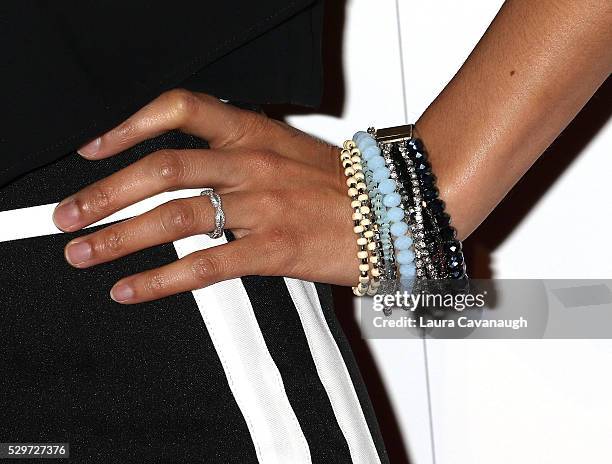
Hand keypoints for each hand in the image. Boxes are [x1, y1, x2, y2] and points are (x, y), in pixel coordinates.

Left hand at [52, 90, 357, 302]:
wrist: (396, 208)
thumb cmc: (343, 184)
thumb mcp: (287, 151)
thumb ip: (238, 156)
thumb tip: (194, 172)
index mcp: (253, 133)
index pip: (179, 108)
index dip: (128, 126)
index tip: (95, 148)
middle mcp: (251, 163)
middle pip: (162, 168)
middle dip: (105, 192)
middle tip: (69, 214)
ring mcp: (262, 206)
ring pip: (175, 215)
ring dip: (119, 236)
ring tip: (84, 253)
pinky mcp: (275, 249)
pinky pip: (206, 264)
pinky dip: (160, 279)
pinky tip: (132, 289)